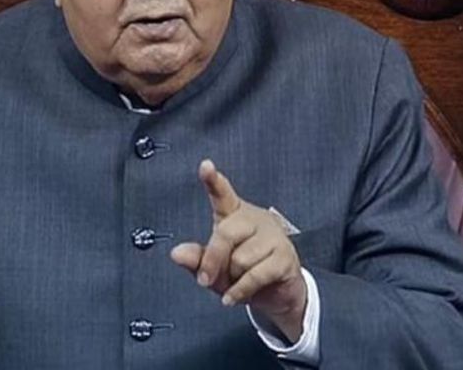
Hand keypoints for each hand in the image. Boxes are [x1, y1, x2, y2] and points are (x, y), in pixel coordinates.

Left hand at [170, 159, 307, 342]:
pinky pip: (254, 275)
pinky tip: (234, 297)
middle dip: (213, 261)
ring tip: (238, 281)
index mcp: (234, 215)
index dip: (213, 180)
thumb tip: (176, 253)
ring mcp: (272, 236)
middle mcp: (254, 219)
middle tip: (205, 280)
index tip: (205, 166)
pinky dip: (240, 291)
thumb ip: (196, 259)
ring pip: (240, 258)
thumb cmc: (244, 273)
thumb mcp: (214, 269)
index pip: (222, 194)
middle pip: (225, 233)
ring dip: (233, 279)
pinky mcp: (285, 257)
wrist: (278, 294)